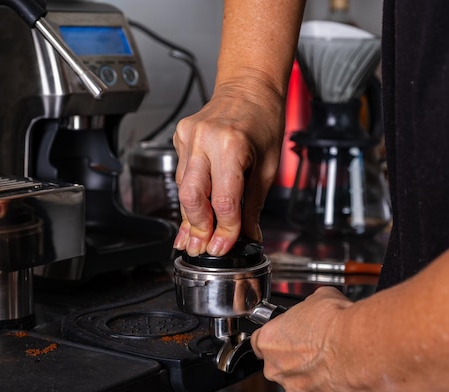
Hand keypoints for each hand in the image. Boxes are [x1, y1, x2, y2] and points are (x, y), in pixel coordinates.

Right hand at [172, 82, 284, 255]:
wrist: (249, 87)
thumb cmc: (264, 120)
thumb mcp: (268, 166)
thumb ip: (253, 204)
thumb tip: (247, 235)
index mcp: (231, 145)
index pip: (224, 201)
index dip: (224, 229)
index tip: (225, 245)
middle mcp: (204, 139)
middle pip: (191, 197)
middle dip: (197, 228)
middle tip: (203, 247)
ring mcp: (188, 137)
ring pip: (182, 189)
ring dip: (190, 216)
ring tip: (195, 238)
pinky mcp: (180, 138)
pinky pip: (182, 174)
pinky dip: (190, 195)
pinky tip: (194, 211)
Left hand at [251, 287, 366, 391]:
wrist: (358, 347)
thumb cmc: (336, 323)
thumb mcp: (319, 297)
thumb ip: (308, 306)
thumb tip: (315, 305)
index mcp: (269, 340)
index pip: (259, 341)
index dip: (276, 336)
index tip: (287, 334)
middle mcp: (276, 368)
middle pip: (278, 363)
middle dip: (294, 356)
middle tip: (316, 344)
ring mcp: (295, 388)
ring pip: (298, 381)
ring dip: (311, 372)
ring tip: (332, 358)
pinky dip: (328, 386)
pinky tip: (340, 371)